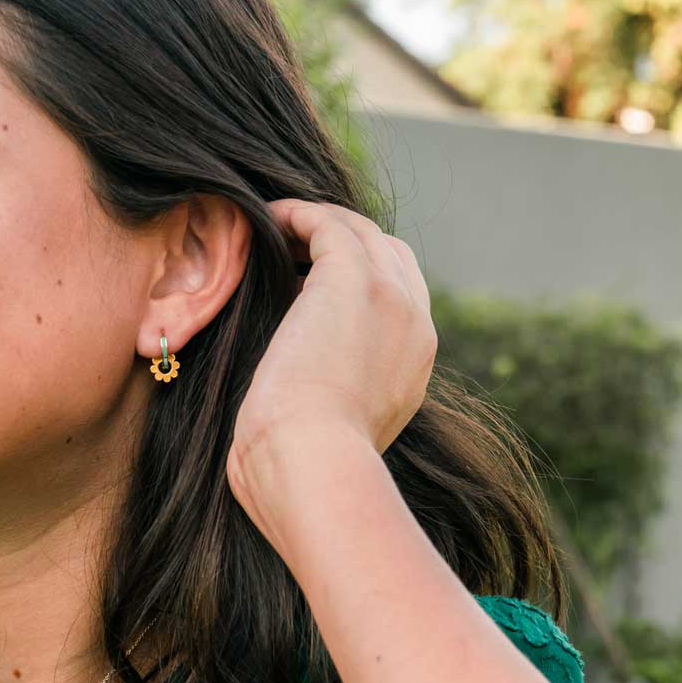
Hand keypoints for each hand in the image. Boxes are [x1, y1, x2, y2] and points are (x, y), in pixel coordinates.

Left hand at [228, 199, 436, 472]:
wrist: (314, 463)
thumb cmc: (305, 466)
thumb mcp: (334, 436)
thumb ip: (332, 405)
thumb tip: (296, 397)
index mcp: (413, 367)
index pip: (399, 301)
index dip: (360, 282)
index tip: (310, 283)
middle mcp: (414, 327)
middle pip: (389, 257)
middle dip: (345, 244)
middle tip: (295, 245)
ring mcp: (391, 298)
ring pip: (362, 234)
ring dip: (319, 224)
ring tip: (278, 227)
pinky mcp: (353, 279)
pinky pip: (328, 225)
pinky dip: (297, 216)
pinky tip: (267, 221)